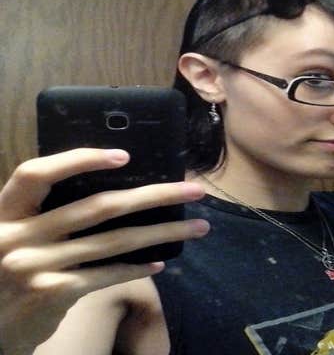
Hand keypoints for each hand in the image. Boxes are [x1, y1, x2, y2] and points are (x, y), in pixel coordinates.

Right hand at [0, 148, 207, 352]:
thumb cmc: (6, 274)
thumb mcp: (14, 236)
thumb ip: (47, 216)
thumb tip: (118, 195)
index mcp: (4, 212)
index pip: (35, 173)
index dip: (78, 160)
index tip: (124, 155)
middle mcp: (16, 236)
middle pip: (98, 206)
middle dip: (155, 195)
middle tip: (195, 190)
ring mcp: (34, 266)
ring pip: (114, 240)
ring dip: (163, 232)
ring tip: (197, 227)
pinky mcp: (52, 293)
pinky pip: (107, 274)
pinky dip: (137, 268)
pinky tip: (159, 262)